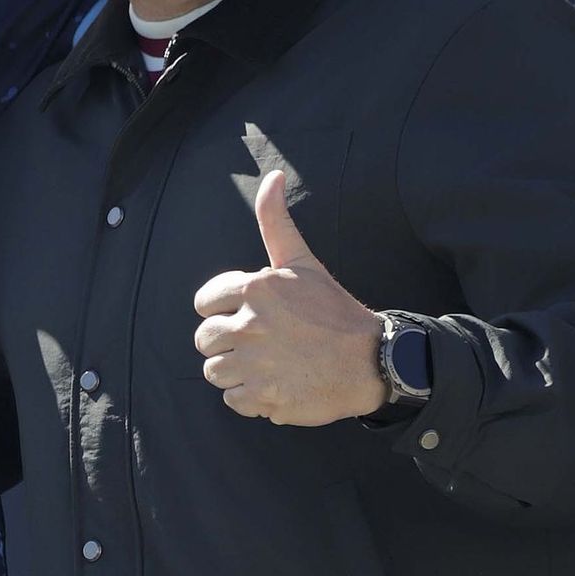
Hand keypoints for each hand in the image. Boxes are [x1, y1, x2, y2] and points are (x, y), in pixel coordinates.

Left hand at [193, 170, 387, 425]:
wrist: (371, 361)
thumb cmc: (334, 311)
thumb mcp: (303, 262)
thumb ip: (276, 222)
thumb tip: (273, 176)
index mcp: (256, 288)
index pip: (204, 303)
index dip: (222, 312)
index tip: (247, 317)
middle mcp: (250, 324)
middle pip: (204, 339)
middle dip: (226, 344)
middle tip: (260, 345)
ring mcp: (255, 362)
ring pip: (214, 371)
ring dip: (236, 372)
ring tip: (268, 365)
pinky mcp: (262, 396)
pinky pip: (231, 399)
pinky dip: (250, 398)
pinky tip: (276, 385)